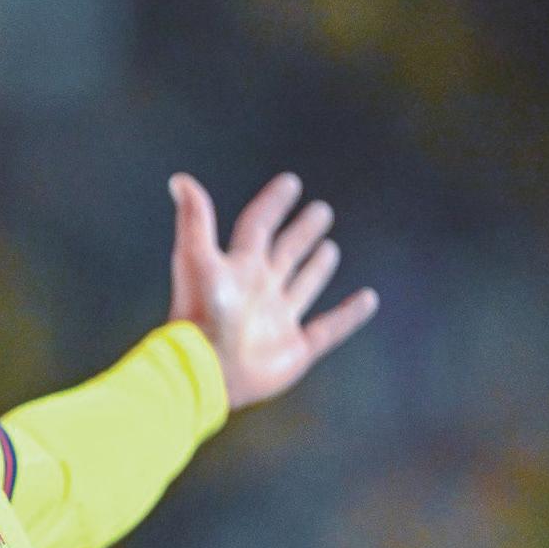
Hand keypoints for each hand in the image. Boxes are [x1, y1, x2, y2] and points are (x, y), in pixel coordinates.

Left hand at [167, 172, 378, 410]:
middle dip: (302, 232)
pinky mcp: (295, 348)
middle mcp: (258, 289)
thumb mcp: (195, 257)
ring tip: (330, 247)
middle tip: (322, 210)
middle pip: (285, 252)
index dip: (273, 204)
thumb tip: (180, 178)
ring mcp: (276, 319)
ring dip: (316, 267)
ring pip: (302, 285)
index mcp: (238, 267)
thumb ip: (194, 219)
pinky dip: (349, 315)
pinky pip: (329, 328)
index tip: (291, 182)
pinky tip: (368, 299)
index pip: (258, 226)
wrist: (205, 368)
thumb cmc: (200, 312)